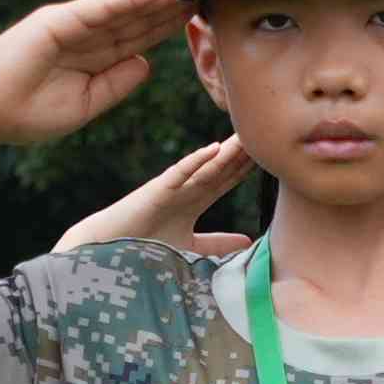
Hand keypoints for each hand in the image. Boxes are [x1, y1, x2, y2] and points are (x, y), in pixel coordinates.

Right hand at [0, 0, 196, 150]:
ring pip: (128, 5)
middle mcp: (89, 32)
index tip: (211, 9)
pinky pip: (99, 8)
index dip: (176, 21)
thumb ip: (117, 82)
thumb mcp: (87, 103)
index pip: (145, 32)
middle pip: (143, 13)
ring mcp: (74, 24)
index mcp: (97, 53)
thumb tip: (147, 63)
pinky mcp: (57, 22)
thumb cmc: (27, 114)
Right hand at [54, 134, 251, 252]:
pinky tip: (214, 149)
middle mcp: (187, 189)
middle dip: (243, 153)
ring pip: (206, 166)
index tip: (273, 156)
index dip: (248, 168)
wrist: (109, 249)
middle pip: (221, 167)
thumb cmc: (146, 248)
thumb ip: (217, 243)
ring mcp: (173, 187)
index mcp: (195, 200)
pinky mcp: (157, 190)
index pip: (227, 179)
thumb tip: (247, 242)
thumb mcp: (191, 247)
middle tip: (269, 134)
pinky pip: (180, 172)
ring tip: (249, 136)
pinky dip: (196, 161)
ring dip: (228, 151)